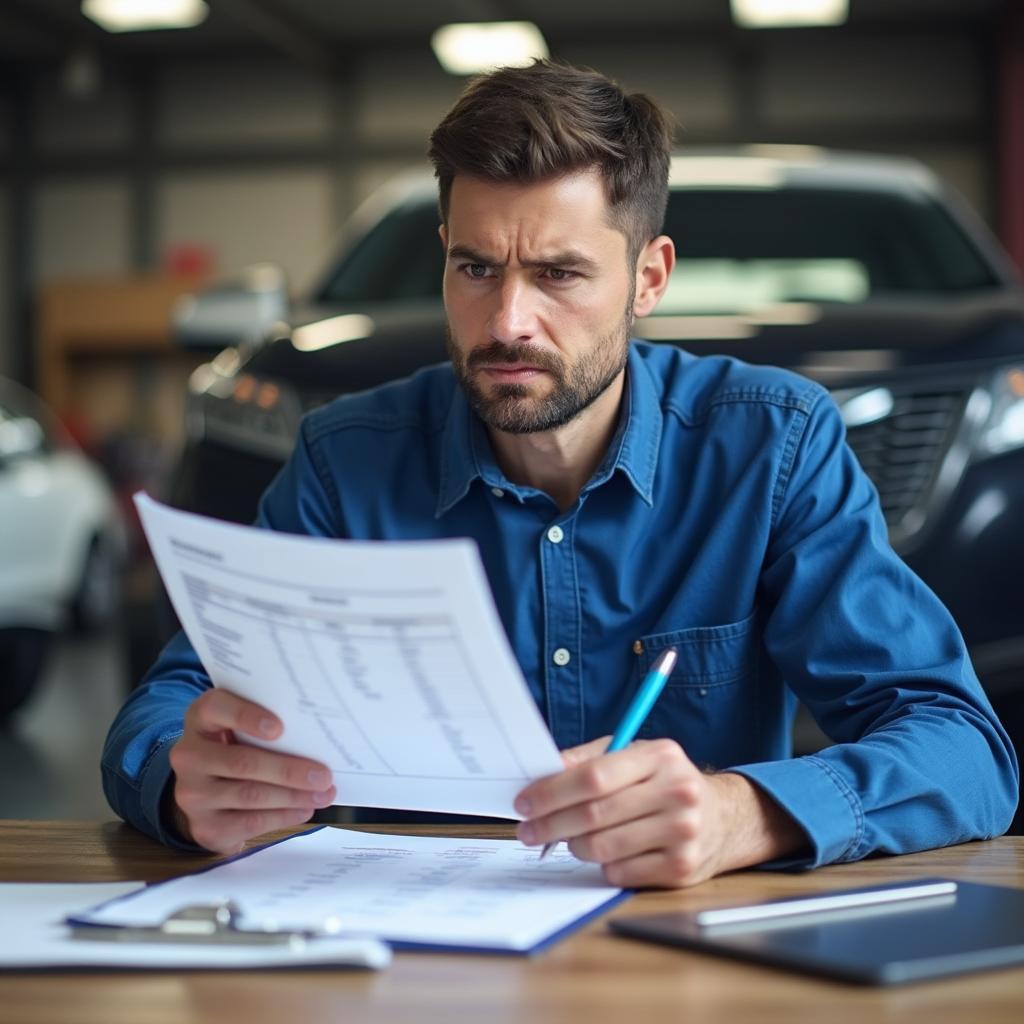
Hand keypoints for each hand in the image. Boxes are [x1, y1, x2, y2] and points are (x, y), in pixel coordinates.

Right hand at [167, 689, 336, 854]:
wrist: (206, 791)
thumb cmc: (237, 746)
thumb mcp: (242, 727)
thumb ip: (268, 721)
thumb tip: (317, 733)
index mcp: (200, 719)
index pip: (214, 708)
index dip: (245, 716)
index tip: (279, 728)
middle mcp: (189, 755)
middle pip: (241, 761)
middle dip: (288, 770)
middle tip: (323, 775)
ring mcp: (192, 794)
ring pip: (249, 795)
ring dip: (293, 796)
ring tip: (323, 794)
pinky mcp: (204, 826)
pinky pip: (250, 822)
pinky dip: (283, 816)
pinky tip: (304, 809)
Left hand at [514, 737, 803, 887]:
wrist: (723, 817)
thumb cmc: (663, 782)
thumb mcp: (634, 755)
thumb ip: (589, 759)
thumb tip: (544, 771)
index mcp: (660, 756)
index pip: (593, 776)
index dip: (551, 791)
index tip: (524, 802)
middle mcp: (677, 791)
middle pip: (594, 814)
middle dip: (550, 823)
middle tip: (527, 830)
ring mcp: (683, 832)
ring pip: (602, 847)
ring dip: (573, 846)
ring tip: (568, 839)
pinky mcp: (682, 868)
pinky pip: (619, 872)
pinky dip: (601, 866)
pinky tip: (603, 854)